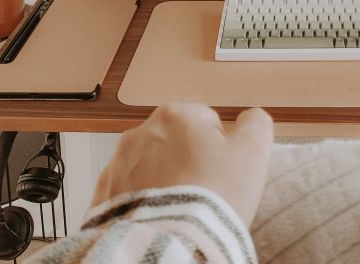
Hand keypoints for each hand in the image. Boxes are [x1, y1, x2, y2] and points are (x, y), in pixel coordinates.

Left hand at [90, 103, 273, 225]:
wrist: (173, 245)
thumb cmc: (212, 196)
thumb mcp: (253, 151)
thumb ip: (255, 123)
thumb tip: (252, 119)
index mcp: (175, 114)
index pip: (206, 121)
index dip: (220, 147)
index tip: (223, 170)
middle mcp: (141, 133)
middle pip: (175, 143)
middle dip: (188, 162)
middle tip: (205, 191)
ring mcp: (118, 166)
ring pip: (150, 167)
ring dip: (164, 182)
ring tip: (182, 208)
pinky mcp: (104, 198)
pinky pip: (128, 194)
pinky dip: (142, 204)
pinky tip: (160, 218)